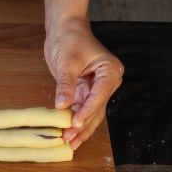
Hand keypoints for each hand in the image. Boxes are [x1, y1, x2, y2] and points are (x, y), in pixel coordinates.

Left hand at [44, 18, 123, 149]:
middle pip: (96, 108)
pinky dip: (72, 119)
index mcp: (109, 71)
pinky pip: (80, 108)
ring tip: (68, 142)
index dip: (87, 111)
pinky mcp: (84, 90)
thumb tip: (62, 105)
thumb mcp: (66, 62)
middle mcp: (106, 82)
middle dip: (83, 125)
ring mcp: (96, 87)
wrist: (64, 29)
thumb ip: (65, 84)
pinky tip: (66, 132)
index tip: (75, 124)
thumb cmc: (69, 38)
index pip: (99, 96)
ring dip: (79, 127)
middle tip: (70, 140)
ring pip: (89, 112)